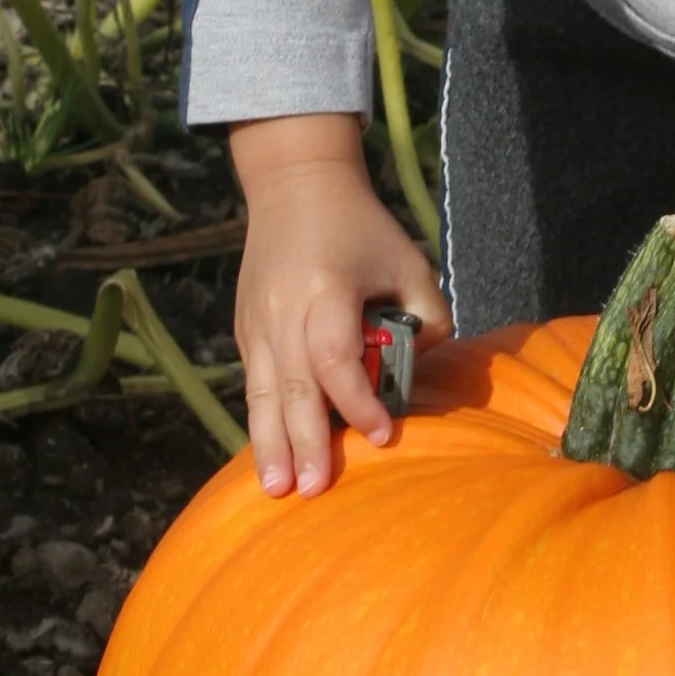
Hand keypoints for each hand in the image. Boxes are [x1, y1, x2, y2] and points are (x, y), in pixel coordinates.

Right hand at [231, 115, 445, 498]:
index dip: (358, 403)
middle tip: (313, 490)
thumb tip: (425, 368)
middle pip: (293, 387)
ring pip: (263, 393)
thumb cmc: (361, 227)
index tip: (383, 434)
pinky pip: (256, 383)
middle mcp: (282, 311)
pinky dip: (262, 421)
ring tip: (276, 488)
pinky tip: (269, 457)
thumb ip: (427, 316)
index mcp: (324, 291)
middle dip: (304, 443)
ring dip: (269, 444)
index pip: (335, 360)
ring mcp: (257, 322)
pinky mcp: (247, 329)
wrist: (295, 185)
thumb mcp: (408, 261)